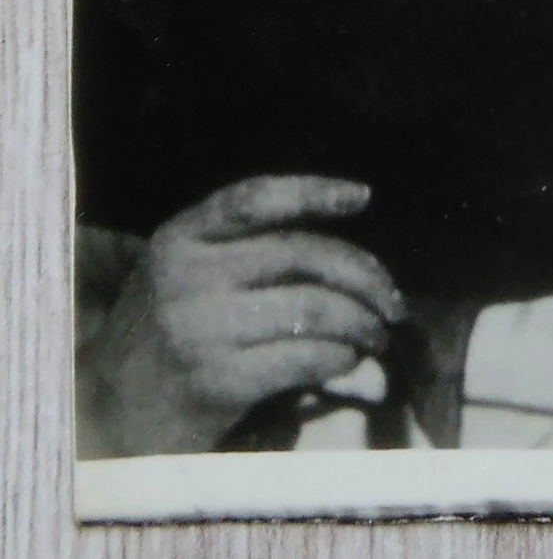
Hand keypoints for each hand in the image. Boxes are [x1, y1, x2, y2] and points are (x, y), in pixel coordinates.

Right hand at [77, 175, 405, 456]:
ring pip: (311, 308)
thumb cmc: (160, 333)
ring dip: (361, 321)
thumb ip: (238, 246)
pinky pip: (302, 358)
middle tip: (391, 300)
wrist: (107, 414)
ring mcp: (199, 329)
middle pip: (301, 254)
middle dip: (362, 274)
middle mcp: (188, 276)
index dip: (314, 191)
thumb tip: (340, 242)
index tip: (363, 197)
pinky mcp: (216, 382)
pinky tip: (347, 359)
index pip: (255, 196)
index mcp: (180, 237)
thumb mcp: (181, 270)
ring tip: (377, 334)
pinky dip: (340, 356)